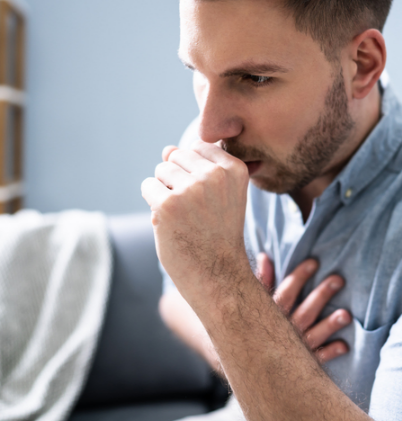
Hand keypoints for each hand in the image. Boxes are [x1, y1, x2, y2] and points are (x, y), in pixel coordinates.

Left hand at [141, 143, 250, 300]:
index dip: (195, 170)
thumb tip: (166, 148)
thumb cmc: (217, 232)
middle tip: (194, 209)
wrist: (218, 274)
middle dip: (178, 178)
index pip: (199, 146)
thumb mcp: (219, 193)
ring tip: (183, 215)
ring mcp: (191, 189)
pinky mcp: (167, 204)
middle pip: (178, 155)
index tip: (208, 196)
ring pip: (161, 168)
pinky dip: (152, 202)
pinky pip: (147, 186)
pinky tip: (168, 221)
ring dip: (164, 189)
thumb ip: (196, 166)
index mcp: (235, 169)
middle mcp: (215, 175)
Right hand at [256, 253, 351, 363]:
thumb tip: (264, 255)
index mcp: (271, 313)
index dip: (299, 277)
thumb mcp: (254, 302)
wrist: (248, 366)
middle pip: (304, 311)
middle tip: (338, 280)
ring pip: (313, 336)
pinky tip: (344, 346)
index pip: (286, 292)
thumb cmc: (253, 326)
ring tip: (346, 315)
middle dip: (321, 295)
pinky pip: (317, 359)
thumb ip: (260, 280)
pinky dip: (330, 352)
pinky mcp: (301, 365)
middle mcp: (282, 330)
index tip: (314, 262)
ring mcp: (293, 349)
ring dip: (329, 325)